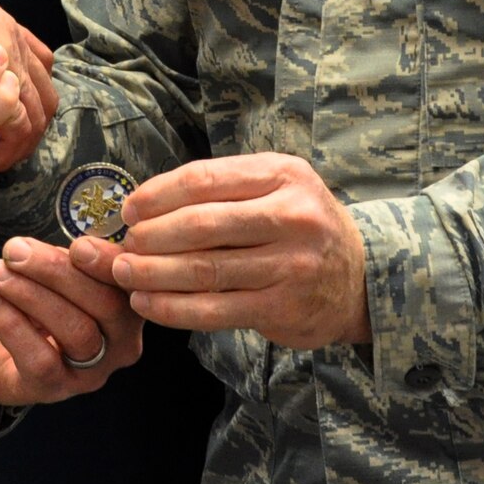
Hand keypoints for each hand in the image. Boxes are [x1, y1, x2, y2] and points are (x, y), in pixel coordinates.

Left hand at [0, 238, 141, 404]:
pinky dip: (12, 324)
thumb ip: (61, 261)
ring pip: (77, 333)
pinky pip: (40, 360)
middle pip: (107, 306)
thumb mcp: (60, 277)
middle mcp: (122, 346)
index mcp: (131, 308)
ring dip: (31, 295)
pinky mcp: (55, 390)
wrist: (3, 354)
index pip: (130, 284)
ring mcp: (91, 373)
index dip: (109, 263)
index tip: (79, 245)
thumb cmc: (43, 306)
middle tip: (16, 252)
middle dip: (58, 273)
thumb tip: (29, 249)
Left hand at [68, 153, 369, 348]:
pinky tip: (147, 304)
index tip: (128, 208)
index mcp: (283, 174)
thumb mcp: (276, 187)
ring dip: (153, 274)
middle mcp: (292, 216)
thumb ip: (223, 189)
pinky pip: (215, 309)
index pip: (204, 179)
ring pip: (204, 269)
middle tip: (121, 246)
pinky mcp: (283, 308)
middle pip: (201, 225)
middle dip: (151, 236)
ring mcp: (291, 264)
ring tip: (123, 274)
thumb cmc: (300, 226)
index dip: (157, 194)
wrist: (361, 278)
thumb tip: (145, 200)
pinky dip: (173, 308)